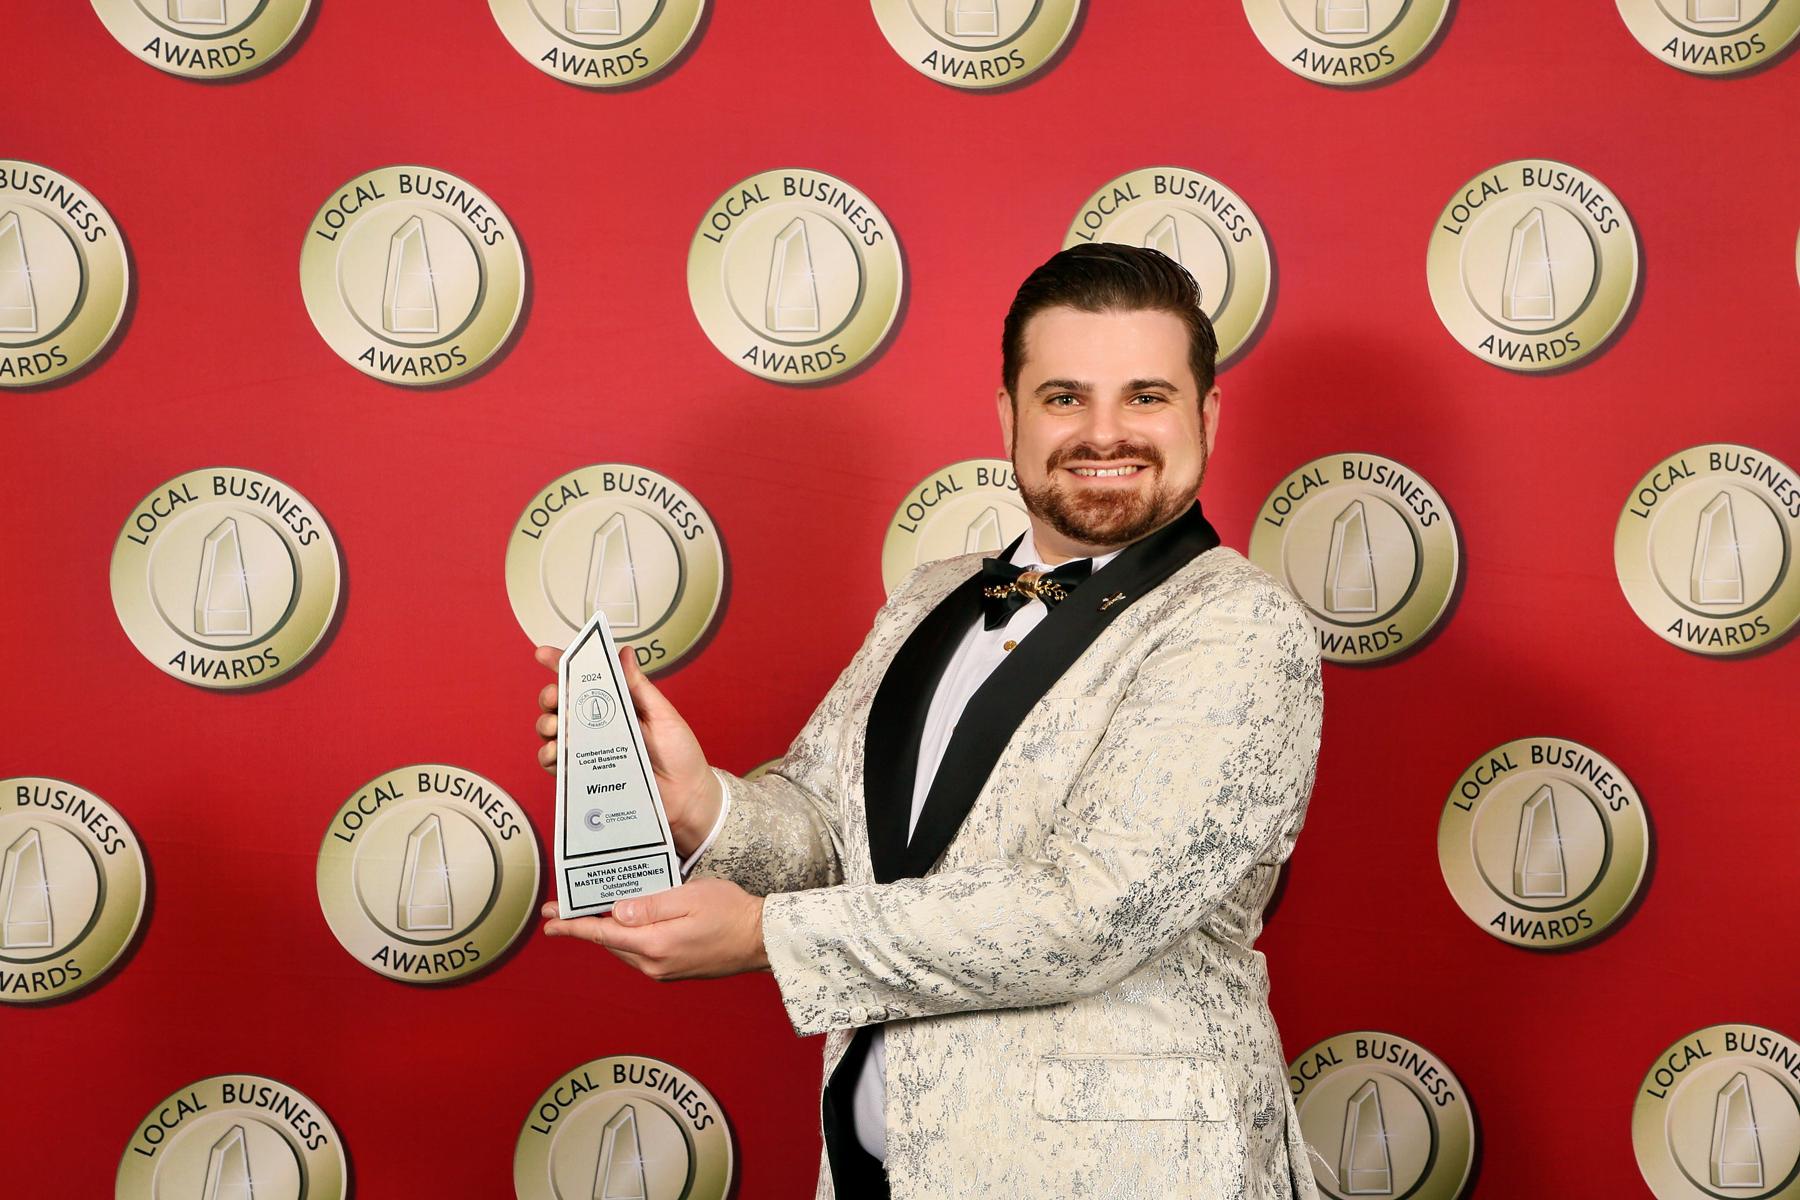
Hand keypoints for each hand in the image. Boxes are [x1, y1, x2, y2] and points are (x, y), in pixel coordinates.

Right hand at [534, 644, 723, 855]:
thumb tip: (624, 652)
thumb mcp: (662, 715)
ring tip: (555, 727)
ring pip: (552, 731)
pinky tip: (557, 752)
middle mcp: (598, 725)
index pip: (586, 679)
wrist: (686, 797)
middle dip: (550, 696)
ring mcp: (589, 750)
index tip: (544, 654)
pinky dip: (548, 756)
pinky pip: (556, 764)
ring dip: (546, 724)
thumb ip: (639, 687)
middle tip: (555, 698)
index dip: (562, 664)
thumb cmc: (680, 753)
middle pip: (561, 703)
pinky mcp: (585, 775)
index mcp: (616, 704)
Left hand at [539, 880, 768, 980]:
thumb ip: (650, 905)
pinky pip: (639, 953)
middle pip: (610, 942)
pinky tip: (628, 922)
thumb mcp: (689, 897)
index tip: (550, 922)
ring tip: (592, 912)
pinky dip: (627, 938)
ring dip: (607, 931)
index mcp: (655, 944)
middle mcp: (654, 964)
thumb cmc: (730, 912)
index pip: (603, 934)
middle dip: (585, 925)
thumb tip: (616, 912)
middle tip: (563, 910)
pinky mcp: (673, 970)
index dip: (574, 926)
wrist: (760, 939)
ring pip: (623, 948)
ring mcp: (663, 970)